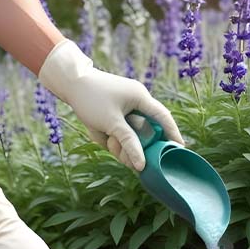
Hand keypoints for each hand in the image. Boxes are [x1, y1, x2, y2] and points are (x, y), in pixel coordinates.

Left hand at [38, 39, 183, 169]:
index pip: (164, 118)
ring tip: (107, 141)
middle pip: (145, 132)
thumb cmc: (91, 98)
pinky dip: (113, 138)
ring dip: (120, 144)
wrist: (69, 83)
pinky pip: (120, 132)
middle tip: (127, 159)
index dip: (173, 134)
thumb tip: (141, 165)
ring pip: (131, 135)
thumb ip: (129, 143)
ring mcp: (126, 108)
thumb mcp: (111, 123)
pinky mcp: (115, 113)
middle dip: (134, 146)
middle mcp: (137, 102)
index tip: (180, 149)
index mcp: (141, 98)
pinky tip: (102, 135)